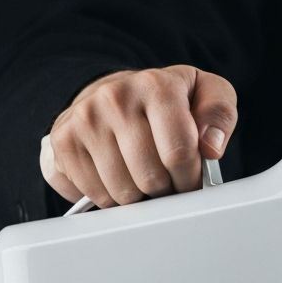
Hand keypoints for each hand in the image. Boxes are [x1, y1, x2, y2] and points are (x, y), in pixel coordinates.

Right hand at [39, 66, 236, 206]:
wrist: (112, 93)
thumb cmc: (166, 102)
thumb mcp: (204, 94)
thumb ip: (219, 115)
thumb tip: (211, 147)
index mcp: (156, 85)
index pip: (179, 155)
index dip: (189, 178)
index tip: (188, 177)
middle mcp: (115, 98)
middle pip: (150, 180)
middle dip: (164, 189)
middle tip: (164, 178)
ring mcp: (84, 120)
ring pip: (121, 194)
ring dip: (136, 196)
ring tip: (140, 175)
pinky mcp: (63, 142)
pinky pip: (93, 195)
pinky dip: (108, 196)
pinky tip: (114, 175)